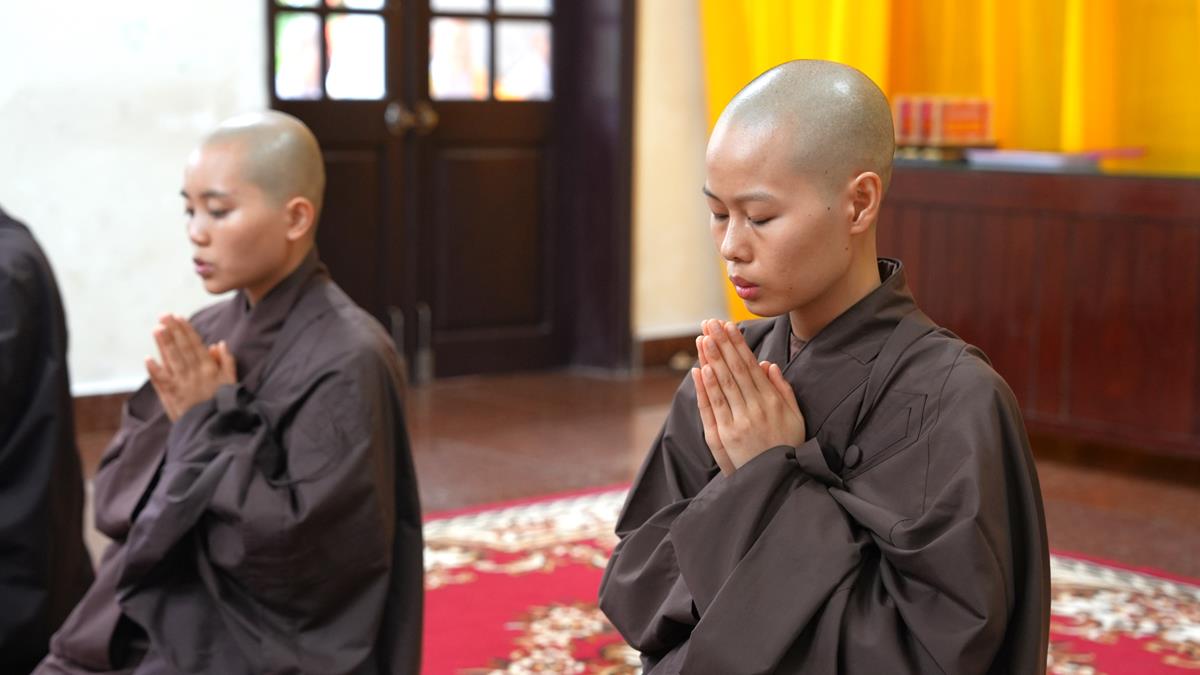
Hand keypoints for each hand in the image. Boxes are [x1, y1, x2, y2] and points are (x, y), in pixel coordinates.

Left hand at [145, 314, 235, 420]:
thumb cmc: (224, 405)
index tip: (178, 317)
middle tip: (163, 315)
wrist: (214, 428)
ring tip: (156, 329)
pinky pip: (161, 381)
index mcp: (210, 369)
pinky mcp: (171, 397)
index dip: (186, 330)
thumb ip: (227, 362)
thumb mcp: (232, 382)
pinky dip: (154, 370)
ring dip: (163, 344)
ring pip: (171, 360)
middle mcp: (194, 374)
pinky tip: (147, 359)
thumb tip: (219, 343)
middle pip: (181, 348)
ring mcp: (181, 385)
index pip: (195, 344)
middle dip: (172, 330)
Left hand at [692, 319, 805, 470]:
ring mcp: (739, 422)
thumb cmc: (787, 447)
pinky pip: (714, 407)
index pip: (751, 366)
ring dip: (712, 359)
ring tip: (702, 338)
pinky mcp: (725, 436)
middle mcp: (756, 408)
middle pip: (735, 370)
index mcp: (772, 401)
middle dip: (722, 344)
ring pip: (723, 384)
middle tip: (711, 323)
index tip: (729, 326)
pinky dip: (707, 387)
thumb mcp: (795, 417)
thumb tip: (769, 365)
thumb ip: (783, 390)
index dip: (738, 345)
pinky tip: (701, 369)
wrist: (778, 481)